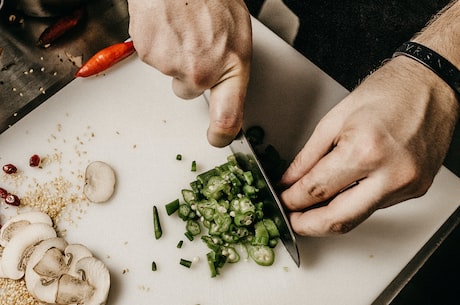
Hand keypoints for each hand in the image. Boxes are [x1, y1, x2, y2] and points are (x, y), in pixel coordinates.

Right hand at [128, 0, 251, 146]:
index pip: (229, 117)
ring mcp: (172, 64)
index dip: (221, 134)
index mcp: (231, 65)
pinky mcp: (148, 54)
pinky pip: (152, 56)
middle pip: (187, 90)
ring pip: (169, 71)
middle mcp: (201, 71)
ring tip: (182, 25)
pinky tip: (167, 24)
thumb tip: (222, 82)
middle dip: (188, 73)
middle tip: (194, 43)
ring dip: (173, 53)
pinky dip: (157, 43)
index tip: (217, 138)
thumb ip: (228, 62)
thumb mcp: (237, 29)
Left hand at [280, 56, 458, 235]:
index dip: (292, 200)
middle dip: (308, 225)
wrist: (430, 85)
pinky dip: (353, 204)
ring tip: (311, 209)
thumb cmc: (387, 92)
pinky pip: (376, 206)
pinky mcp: (416, 189)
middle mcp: (390, 174)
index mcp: (365, 150)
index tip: (283, 200)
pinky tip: (341, 195)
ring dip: (330, 217)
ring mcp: (407, 185)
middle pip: (339, 219)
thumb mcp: (334, 119)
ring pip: (358, 218)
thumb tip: (290, 181)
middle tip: (292, 220)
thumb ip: (308, 156)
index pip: (317, 190)